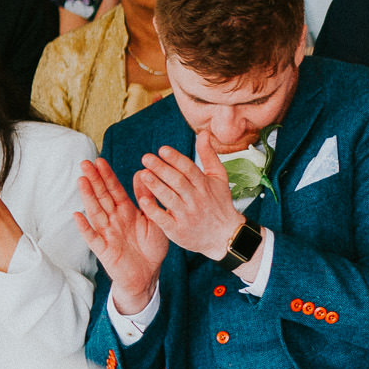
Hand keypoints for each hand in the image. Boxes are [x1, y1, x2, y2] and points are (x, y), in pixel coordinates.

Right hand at [74, 158, 167, 312]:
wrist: (149, 274)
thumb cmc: (151, 247)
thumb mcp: (154, 220)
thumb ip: (147, 199)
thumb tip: (142, 173)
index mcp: (127, 212)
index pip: (115, 190)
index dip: (107, 176)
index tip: (99, 160)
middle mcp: (114, 220)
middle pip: (102, 197)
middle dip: (94, 180)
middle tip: (85, 163)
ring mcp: (107, 234)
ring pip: (95, 212)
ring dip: (88, 197)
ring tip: (81, 181)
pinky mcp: (104, 250)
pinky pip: (93, 238)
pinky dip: (85, 227)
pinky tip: (77, 215)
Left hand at [134, 137, 243, 260]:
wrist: (225, 236)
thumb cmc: (219, 203)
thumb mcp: (219, 178)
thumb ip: (209, 155)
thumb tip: (204, 133)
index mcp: (205, 185)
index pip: (189, 169)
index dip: (176, 158)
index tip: (162, 149)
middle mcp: (196, 200)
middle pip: (178, 182)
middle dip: (162, 169)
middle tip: (146, 158)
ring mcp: (187, 216)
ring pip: (170, 198)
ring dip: (156, 186)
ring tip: (143, 174)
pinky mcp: (179, 230)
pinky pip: (164, 219)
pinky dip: (154, 210)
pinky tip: (143, 200)